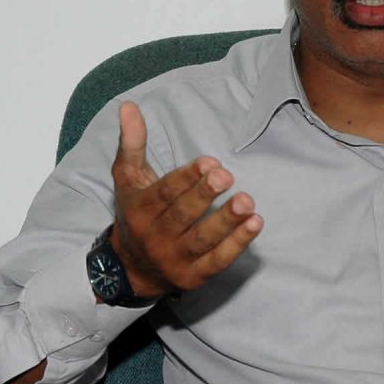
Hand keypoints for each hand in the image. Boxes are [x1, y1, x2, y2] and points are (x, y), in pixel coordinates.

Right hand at [109, 100, 262, 297]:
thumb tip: (129, 106)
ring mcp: (174, 260)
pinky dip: (237, 244)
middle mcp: (155, 238)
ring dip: (226, 221)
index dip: (187, 178)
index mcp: (140, 210)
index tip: (209, 162)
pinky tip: (254, 225)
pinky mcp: (194, 277)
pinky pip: (217, 261)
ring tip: (247, 202)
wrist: (132, 268)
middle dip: (205, 196)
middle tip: (227, 176)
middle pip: (182, 216)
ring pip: (202, 240)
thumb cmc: (136, 213)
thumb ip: (132, 143)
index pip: (164, 194)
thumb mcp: (128, 178)